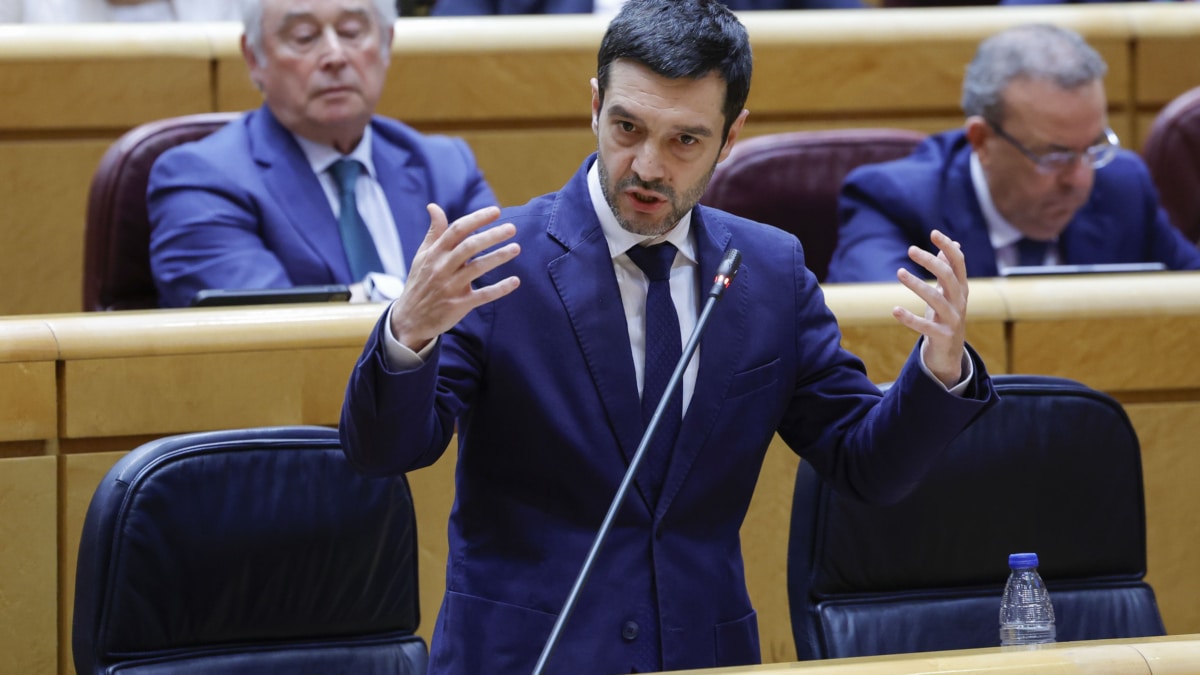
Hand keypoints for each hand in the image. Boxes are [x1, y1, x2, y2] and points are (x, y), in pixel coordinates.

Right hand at [389, 204, 519, 350]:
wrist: (410, 319)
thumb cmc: (420, 282)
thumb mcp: (422, 256)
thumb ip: (434, 232)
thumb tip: (433, 206)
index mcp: (435, 253)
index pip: (457, 230)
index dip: (477, 219)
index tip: (496, 212)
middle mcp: (442, 267)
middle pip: (469, 246)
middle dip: (491, 235)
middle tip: (512, 228)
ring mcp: (450, 287)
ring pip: (477, 268)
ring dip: (498, 257)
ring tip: (516, 248)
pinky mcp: (458, 305)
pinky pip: (482, 295)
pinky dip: (500, 288)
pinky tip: (515, 281)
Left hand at [891, 229, 966, 387]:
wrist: (950, 354)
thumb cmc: (945, 317)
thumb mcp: (948, 293)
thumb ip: (950, 271)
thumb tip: (952, 245)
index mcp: (961, 289)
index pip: (958, 263)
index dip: (948, 247)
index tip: (933, 233)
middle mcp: (960, 302)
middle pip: (948, 277)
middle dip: (930, 262)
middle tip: (910, 249)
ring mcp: (953, 320)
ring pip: (936, 299)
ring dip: (917, 285)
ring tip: (899, 272)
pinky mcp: (942, 337)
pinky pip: (925, 326)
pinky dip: (909, 319)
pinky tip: (895, 310)